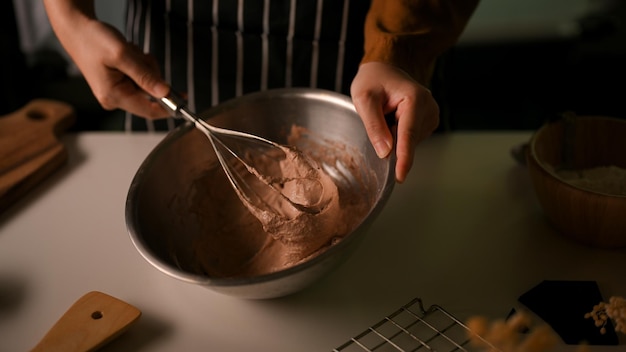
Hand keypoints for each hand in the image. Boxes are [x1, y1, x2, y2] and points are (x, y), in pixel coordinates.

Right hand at [53, 18, 169, 117]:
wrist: (77, 29)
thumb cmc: (93, 40)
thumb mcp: (123, 56)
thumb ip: (145, 76)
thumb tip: (165, 93)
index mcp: (114, 96)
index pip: (149, 111)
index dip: (169, 106)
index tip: (184, 97)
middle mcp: (114, 99)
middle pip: (149, 95)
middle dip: (151, 74)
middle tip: (139, 57)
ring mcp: (115, 93)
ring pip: (146, 84)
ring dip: (144, 67)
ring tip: (129, 54)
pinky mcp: (117, 85)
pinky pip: (139, 78)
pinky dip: (139, 65)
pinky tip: (127, 55)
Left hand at [350, 62, 439, 182]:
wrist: (384, 69)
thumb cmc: (373, 80)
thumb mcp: (364, 99)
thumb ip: (374, 125)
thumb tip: (385, 152)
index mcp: (414, 98)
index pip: (408, 134)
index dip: (403, 158)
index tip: (399, 176)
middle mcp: (428, 106)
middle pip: (408, 139)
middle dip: (390, 140)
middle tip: (378, 116)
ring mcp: (431, 115)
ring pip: (409, 141)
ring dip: (393, 136)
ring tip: (386, 114)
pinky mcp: (428, 121)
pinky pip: (410, 138)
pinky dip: (398, 134)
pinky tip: (393, 119)